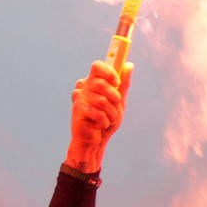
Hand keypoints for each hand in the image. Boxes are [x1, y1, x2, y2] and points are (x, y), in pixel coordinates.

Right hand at [66, 58, 128, 173]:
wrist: (96, 140)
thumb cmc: (106, 119)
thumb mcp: (119, 102)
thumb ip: (123, 84)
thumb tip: (129, 65)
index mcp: (93, 80)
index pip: (97, 65)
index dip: (108, 72)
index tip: (117, 83)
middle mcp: (84, 85)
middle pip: (101, 83)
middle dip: (114, 97)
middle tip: (116, 106)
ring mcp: (79, 96)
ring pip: (101, 100)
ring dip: (111, 113)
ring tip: (108, 119)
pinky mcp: (77, 108)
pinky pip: (97, 112)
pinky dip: (104, 121)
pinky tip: (99, 125)